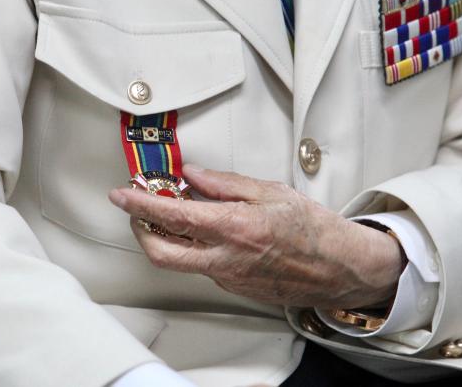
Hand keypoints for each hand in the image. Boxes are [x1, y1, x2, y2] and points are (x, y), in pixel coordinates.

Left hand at [109, 165, 403, 308]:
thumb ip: (225, 184)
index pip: (173, 217)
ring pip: (179, 260)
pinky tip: (201, 230)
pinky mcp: (233, 287)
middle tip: (136, 209)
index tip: (121, 194)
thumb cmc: (313, 228)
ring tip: (171, 213)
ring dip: (164, 237)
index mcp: (235, 228)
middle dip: (139, 230)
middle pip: (161, 253)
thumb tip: (191, 175)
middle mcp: (225, 258)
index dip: (140, 205)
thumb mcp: (271, 192)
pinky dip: (190, 246)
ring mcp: (227, 277)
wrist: (339, 268)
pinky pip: (200, 266)